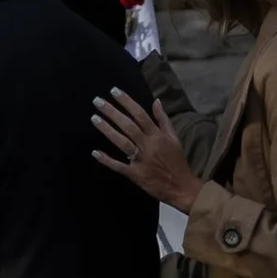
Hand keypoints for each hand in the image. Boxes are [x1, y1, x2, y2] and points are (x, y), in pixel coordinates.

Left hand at [90, 89, 201, 210]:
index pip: (140, 114)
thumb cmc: (177, 160)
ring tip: (94, 118)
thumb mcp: (174, 137)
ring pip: (122, 142)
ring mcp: (141, 160)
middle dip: (112, 112)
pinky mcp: (135, 174)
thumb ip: (163, 119)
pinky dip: (107, 160)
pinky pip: (119, 166)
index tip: (114, 91)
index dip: (126, 102)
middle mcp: (148, 145)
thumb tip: (156, 101)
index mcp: (157, 135)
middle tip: (97, 101)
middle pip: (128, 125)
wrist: (182, 186)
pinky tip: (95, 152)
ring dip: (107, 130)